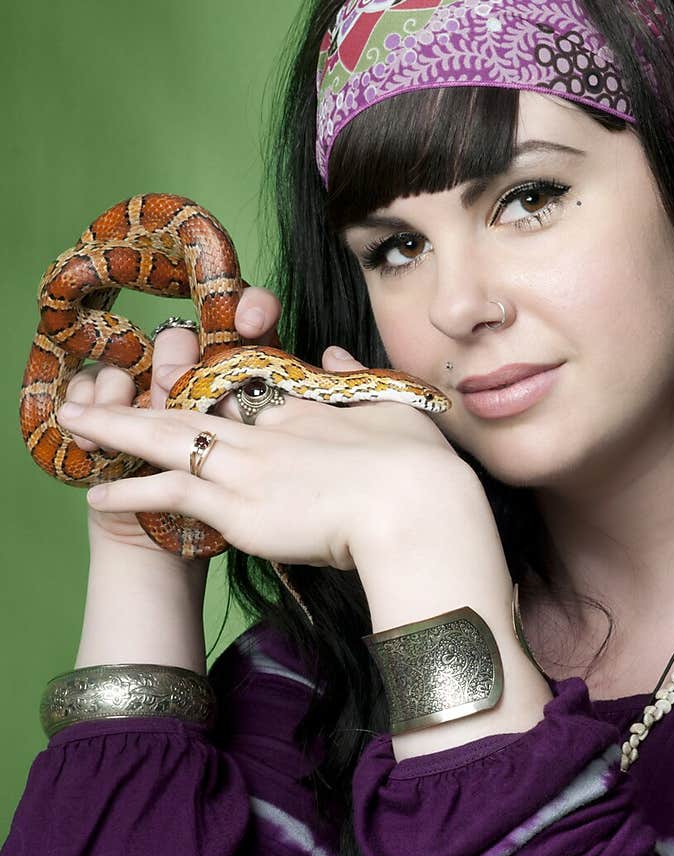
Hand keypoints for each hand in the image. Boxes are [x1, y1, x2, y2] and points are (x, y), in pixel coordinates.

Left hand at [59, 301, 460, 570]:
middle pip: (187, 410)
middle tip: (87, 396)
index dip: (201, 394)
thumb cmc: (418, 470)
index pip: (237, 397)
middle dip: (134, 404)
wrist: (415, 505)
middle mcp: (263, 434)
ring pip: (166, 441)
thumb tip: (335, 349)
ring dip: (115, 433)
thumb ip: (358, 378)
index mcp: (300, 413)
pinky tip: (96, 495)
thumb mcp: (392, 409)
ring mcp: (245, 467)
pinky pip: (169, 493)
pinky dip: (130, 492)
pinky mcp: (236, 505)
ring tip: (73, 424)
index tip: (173, 395)